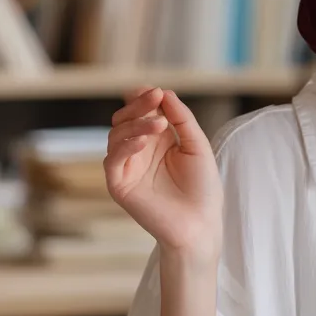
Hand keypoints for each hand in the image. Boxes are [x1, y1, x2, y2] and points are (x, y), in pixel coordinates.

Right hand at [104, 87, 222, 258]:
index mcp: (158, 140)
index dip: (144, 99)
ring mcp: (127, 167)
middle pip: (126, 119)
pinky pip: (112, 160)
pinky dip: (125, 146)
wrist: (200, 224)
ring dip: (136, 125)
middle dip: (138, 106)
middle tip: (154, 98)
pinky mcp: (119, 184)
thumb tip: (165, 92)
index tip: (155, 91)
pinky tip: (143, 142)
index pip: (142, 112)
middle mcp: (139, 150)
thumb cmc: (202, 188)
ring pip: (117, 135)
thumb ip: (182, 119)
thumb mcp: (197, 146)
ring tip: (159, 125)